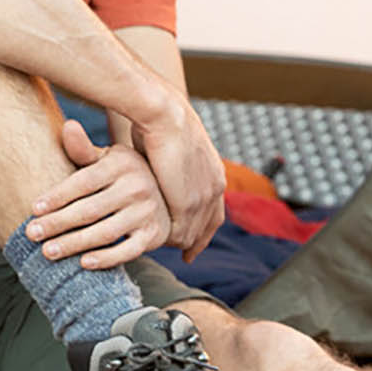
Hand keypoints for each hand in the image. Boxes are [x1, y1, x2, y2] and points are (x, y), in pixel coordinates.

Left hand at [26, 120, 175, 268]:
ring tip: (48, 252)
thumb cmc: (122, 177)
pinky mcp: (154, 235)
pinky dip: (106, 259)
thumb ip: (83, 150)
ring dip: (74, 244)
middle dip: (57, 223)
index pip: (83, 182)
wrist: (166, 196)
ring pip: (105, 233)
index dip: (57, 196)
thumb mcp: (107, 159)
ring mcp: (148, 212)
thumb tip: (68, 126)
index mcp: (122, 164)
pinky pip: (128, 251)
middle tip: (31, 234)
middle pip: (90, 210)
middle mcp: (138, 187)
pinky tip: (83, 263)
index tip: (33, 209)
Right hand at [127, 92, 226, 261]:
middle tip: (185, 255)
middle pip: (208, 225)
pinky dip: (167, 239)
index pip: (215, 211)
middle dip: (195, 241)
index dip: (204, 227)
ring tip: (161, 247)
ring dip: (177, 241)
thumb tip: (161, 174)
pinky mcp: (188, 203)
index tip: (195, 241)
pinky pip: (180, 231)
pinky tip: (155, 242)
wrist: (165, 115)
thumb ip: (172, 169)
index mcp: (216, 174)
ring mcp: (204, 197)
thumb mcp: (173, 150)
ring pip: (193, 232)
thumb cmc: (161, 124)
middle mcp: (216, 188)